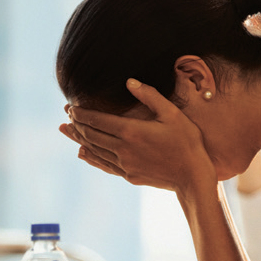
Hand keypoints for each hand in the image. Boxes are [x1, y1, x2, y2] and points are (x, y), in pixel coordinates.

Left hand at [59, 79, 216, 191]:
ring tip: (66, 131)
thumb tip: (129, 82)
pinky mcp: (129, 176)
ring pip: (94, 150)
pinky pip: (104, 165)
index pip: (97, 120)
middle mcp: (123, 149)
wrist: (193, 177)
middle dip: (77, 124)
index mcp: (131, 131)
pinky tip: (83, 153)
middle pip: (91, 135)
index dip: (82, 113)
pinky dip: (91, 157)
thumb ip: (150, 96)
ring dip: (78, 139)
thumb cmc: (187, 143)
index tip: (71, 107)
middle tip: (67, 116)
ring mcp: (125, 165)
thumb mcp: (173, 114)